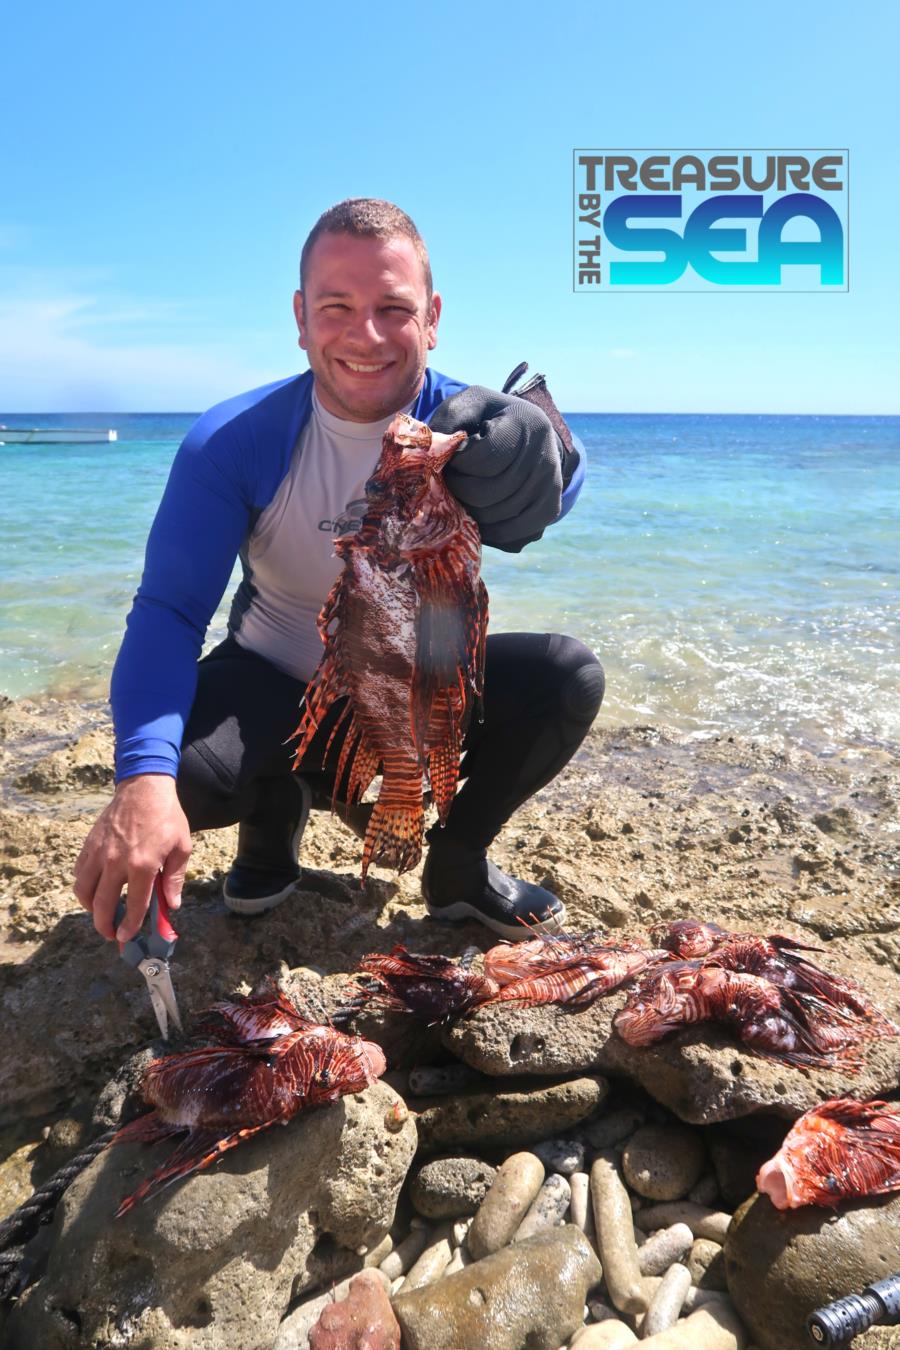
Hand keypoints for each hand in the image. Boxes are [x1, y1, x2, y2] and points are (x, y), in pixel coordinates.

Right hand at [74, 774, 191, 942]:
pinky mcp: (89, 845)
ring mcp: (99, 853)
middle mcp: (117, 862)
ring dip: (91, 909)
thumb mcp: (182, 847)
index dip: (130, 926)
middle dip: (105, 926)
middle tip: (111, 934)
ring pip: (84, 892)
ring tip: (102, 914)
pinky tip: (94, 891)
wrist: (144, 787)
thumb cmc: (166, 816)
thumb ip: (175, 879)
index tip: (126, 937)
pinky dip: (83, 888)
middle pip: (103, 905)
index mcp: (143, 865)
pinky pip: (79, 874)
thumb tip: (171, 905)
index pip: (134, 905)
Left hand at [430, 385, 563, 550]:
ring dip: (469, 512)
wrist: (528, 433)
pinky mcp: (551, 508)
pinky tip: (477, 517)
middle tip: (451, 482)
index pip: (483, 458)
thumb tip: (437, 458)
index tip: (453, 458)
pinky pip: (513, 534)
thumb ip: (449, 422)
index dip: (458, 464)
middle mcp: (544, 454)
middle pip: (487, 493)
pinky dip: (488, 532)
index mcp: (524, 422)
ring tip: (462, 496)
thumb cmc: (488, 419)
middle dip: (459, 491)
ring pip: (496, 516)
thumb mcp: (467, 406)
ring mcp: (551, 485)